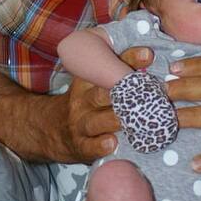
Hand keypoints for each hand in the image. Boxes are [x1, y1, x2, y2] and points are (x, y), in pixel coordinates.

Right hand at [51, 46, 152, 163]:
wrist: (48, 129)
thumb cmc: (85, 103)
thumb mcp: (93, 83)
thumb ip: (116, 71)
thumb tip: (151, 57)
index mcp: (90, 79)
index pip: (111, 66)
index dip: (130, 59)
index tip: (149, 54)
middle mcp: (85, 99)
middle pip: (105, 93)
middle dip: (129, 92)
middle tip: (152, 92)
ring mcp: (81, 122)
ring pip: (99, 120)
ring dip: (118, 119)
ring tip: (134, 119)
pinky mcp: (80, 145)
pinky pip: (89, 146)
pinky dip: (100, 145)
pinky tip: (112, 142)